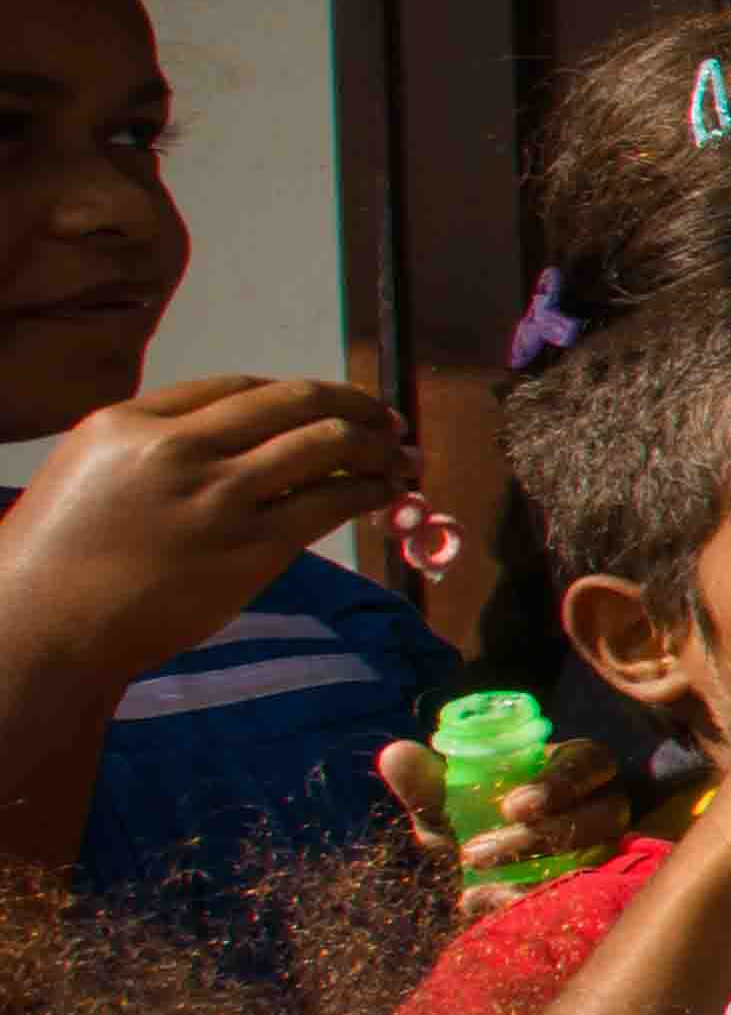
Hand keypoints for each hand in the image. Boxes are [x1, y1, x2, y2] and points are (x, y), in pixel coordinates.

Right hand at [0, 376, 418, 684]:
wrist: (44, 627)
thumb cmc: (56, 562)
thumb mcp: (89, 474)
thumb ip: (154, 450)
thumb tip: (230, 446)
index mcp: (131, 422)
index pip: (239, 387)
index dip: (297, 394)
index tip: (328, 404)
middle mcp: (179, 448)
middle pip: (294, 402)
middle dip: (353, 404)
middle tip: (387, 418)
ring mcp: (219, 496)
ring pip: (325, 443)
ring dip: (376, 445)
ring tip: (401, 455)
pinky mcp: (252, 548)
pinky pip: (331, 500)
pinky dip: (370, 489)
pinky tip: (384, 493)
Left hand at [379, 729, 633, 915]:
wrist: (480, 879)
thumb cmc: (470, 823)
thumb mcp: (445, 805)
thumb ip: (426, 783)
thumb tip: (395, 755)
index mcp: (575, 768)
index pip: (591, 763)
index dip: (560, 784)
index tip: (510, 808)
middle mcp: (604, 805)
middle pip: (603, 814)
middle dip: (540, 836)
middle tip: (473, 854)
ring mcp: (611, 849)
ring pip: (600, 855)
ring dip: (535, 869)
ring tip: (473, 878)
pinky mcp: (603, 888)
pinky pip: (584, 895)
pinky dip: (529, 900)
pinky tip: (484, 902)